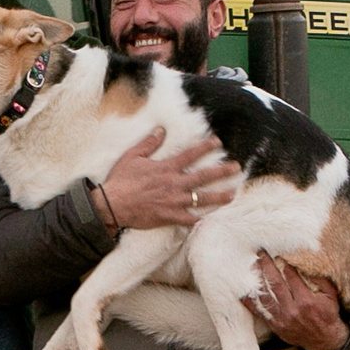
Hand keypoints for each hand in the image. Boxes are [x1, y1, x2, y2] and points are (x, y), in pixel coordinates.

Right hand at [92, 130, 239, 229]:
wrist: (112, 205)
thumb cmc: (121, 180)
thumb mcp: (132, 156)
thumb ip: (149, 144)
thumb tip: (161, 130)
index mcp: (166, 168)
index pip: (191, 155)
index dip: (206, 147)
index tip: (219, 142)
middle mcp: (174, 184)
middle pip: (203, 176)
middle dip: (222, 171)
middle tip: (237, 168)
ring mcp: (173, 202)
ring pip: (202, 199)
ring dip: (219, 196)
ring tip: (232, 194)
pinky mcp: (169, 216)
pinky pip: (189, 219)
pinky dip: (199, 219)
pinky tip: (210, 218)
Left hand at [250, 255, 347, 349]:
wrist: (323, 340)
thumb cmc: (327, 314)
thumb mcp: (331, 296)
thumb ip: (322, 280)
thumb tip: (309, 264)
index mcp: (307, 301)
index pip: (292, 277)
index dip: (284, 264)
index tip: (277, 253)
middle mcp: (293, 310)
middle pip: (276, 284)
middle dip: (267, 267)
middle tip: (260, 254)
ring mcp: (282, 318)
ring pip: (265, 296)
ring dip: (257, 280)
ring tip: (251, 267)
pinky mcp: (275, 325)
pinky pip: (260, 312)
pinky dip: (250, 302)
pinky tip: (242, 291)